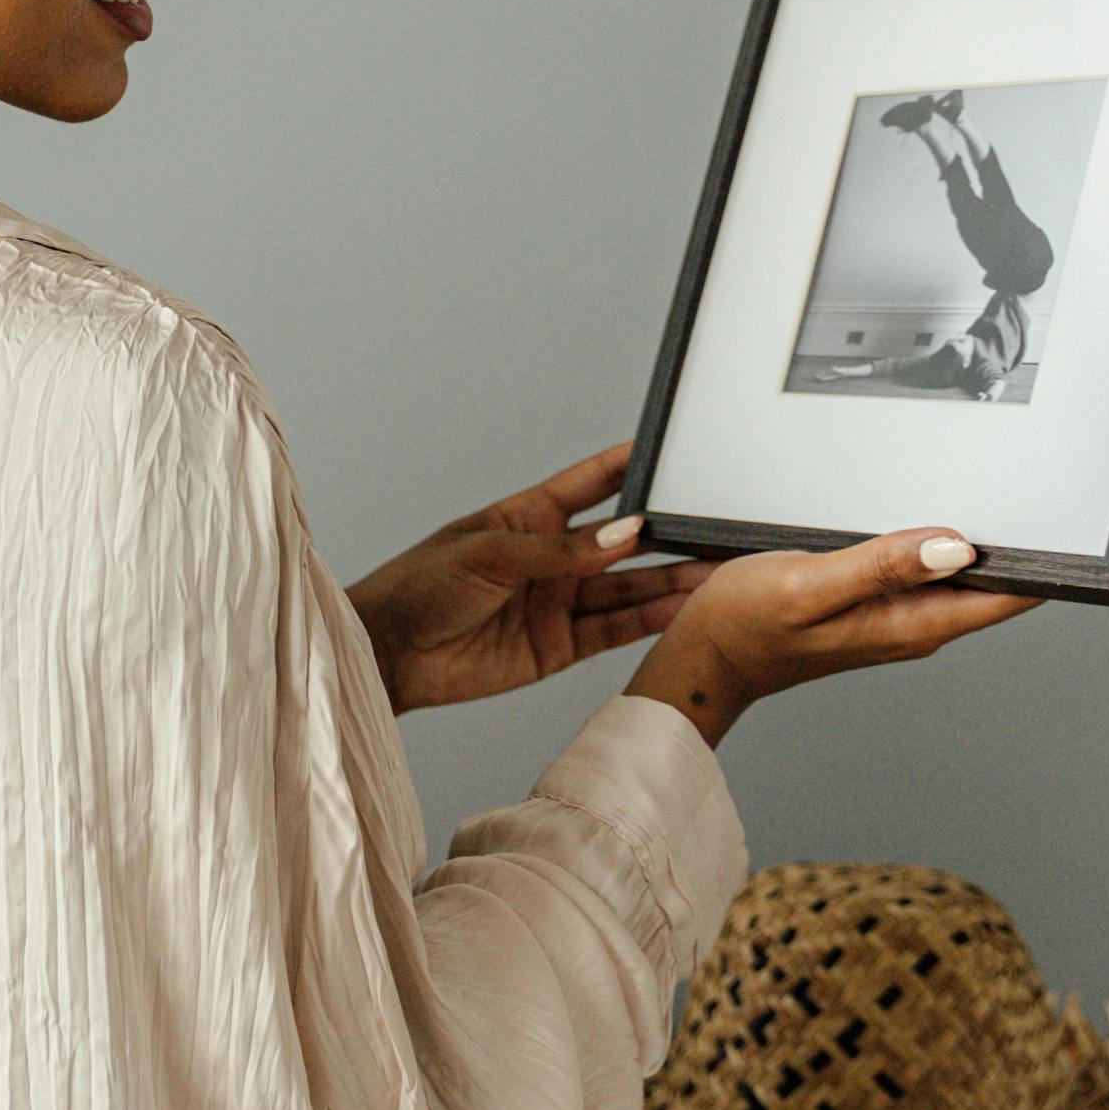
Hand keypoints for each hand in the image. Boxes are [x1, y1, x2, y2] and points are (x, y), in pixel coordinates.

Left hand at [347, 443, 717, 713]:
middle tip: (720, 530)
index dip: (636, 466)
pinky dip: (652, 621)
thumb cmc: (418, 586)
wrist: (388, 654)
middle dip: (671, 535)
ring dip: (672, 581)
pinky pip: (616, 629)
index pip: (596, 481)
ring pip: (630, 587)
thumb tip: (624, 533)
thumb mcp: (489, 553)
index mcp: (531, 516)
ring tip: (719, 573)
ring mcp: (560, 602)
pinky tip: (684, 609)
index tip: (682, 455)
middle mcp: (554, 557)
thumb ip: (560, 549)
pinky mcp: (560, 645)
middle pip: (625, 542)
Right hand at [624, 528, 1039, 746]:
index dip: (1046, 562)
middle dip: (1023, 544)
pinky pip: (923, 571)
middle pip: (994, 585)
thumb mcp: (808, 585)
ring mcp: (895, 616)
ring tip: (1011, 492)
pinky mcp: (873, 604)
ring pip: (960, 576)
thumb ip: (880, 565)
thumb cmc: (744, 627)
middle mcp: (914, 624)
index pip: (1007, 596)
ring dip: (980, 542)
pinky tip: (931, 517)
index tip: (1072, 520)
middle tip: (1052, 487)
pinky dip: (935, 543)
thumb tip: (955, 547)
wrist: (702, 658)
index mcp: (911, 624)